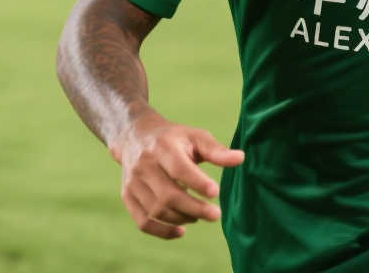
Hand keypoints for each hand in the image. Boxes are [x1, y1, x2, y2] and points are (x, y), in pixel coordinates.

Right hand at [109, 108, 244, 238]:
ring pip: (157, 210)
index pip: (179, 168)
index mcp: (163, 147)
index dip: (197, 182)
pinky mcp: (127, 197)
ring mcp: (133, 182)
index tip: (216, 193)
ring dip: (182, 218)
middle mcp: (144, 165)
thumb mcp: (195, 136)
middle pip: (168, 194)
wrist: (136, 137)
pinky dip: (162, 231)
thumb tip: (240, 159)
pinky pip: (143, 221)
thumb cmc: (174, 138)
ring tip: (200, 215)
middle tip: (216, 215)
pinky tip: (181, 231)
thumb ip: (216, 150)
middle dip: (194, 208)